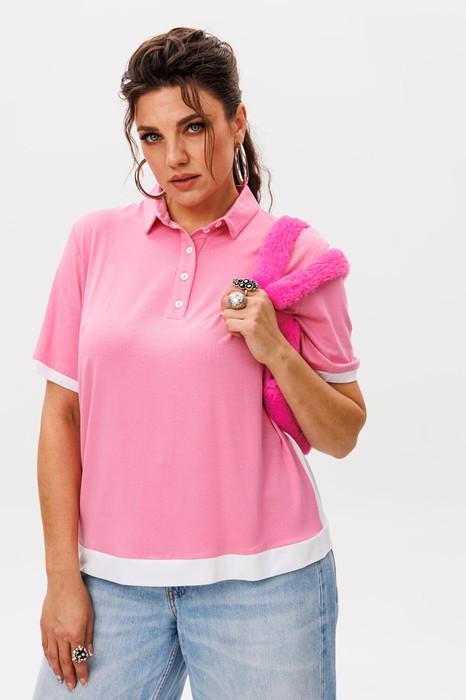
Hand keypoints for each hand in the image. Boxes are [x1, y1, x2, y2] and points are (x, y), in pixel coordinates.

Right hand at [40, 573, 93, 691]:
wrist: (62, 582)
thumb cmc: (79, 596)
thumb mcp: (91, 616)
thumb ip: (89, 636)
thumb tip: (89, 652)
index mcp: (75, 632)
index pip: (78, 658)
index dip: (82, 671)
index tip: (84, 680)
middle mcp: (61, 635)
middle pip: (65, 661)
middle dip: (70, 676)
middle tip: (72, 687)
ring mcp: (50, 631)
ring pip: (53, 657)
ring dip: (57, 670)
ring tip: (61, 680)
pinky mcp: (43, 626)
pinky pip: (45, 646)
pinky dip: (48, 657)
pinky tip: (51, 663)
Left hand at [220, 284, 287, 365]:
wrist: (277, 349)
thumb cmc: (265, 330)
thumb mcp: (261, 309)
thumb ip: (247, 300)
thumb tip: (225, 297)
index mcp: (260, 294)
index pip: (233, 288)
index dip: (229, 300)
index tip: (235, 310)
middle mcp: (258, 301)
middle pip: (227, 300)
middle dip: (228, 313)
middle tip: (238, 322)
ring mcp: (254, 313)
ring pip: (225, 314)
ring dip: (231, 324)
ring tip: (244, 329)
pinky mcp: (250, 326)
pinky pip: (228, 325)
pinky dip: (233, 332)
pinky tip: (244, 335)